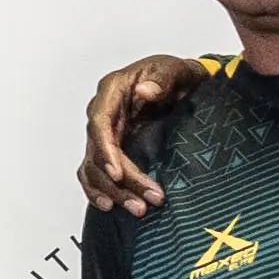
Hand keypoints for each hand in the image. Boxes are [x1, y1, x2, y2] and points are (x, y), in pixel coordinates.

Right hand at [74, 53, 209, 216]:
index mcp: (112, 91)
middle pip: (98, 153)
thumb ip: (161, 79)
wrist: (182, 84)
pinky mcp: (111, 149)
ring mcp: (105, 133)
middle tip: (144, 201)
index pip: (98, 124)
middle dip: (119, 182)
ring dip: (114, 192)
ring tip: (138, 209)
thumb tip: (144, 91)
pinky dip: (100, 191)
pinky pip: (96, 173)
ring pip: (96, 169)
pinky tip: (111, 206)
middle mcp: (102, 113)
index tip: (118, 174)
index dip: (105, 152)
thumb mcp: (173, 70)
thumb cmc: (175, 75)